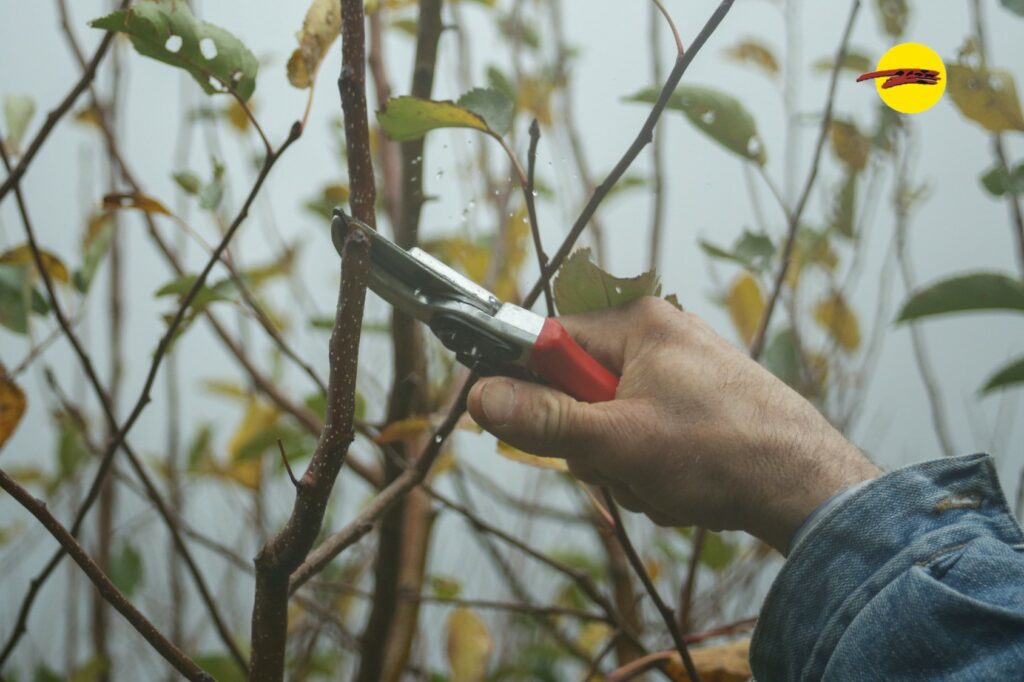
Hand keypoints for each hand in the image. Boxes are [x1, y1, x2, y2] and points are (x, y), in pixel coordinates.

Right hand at [467, 297, 879, 553]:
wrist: (809, 488)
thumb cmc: (722, 451)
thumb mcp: (619, 441)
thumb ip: (545, 420)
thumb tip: (481, 398)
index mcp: (638, 325)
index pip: (549, 342)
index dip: (528, 385)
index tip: (517, 421)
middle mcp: (659, 340)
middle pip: (579, 391)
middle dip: (592, 443)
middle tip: (622, 463)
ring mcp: (680, 376)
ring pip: (610, 426)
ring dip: (623, 466)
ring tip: (662, 480)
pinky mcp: (697, 408)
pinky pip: (644, 439)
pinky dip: (652, 472)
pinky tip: (683, 487)